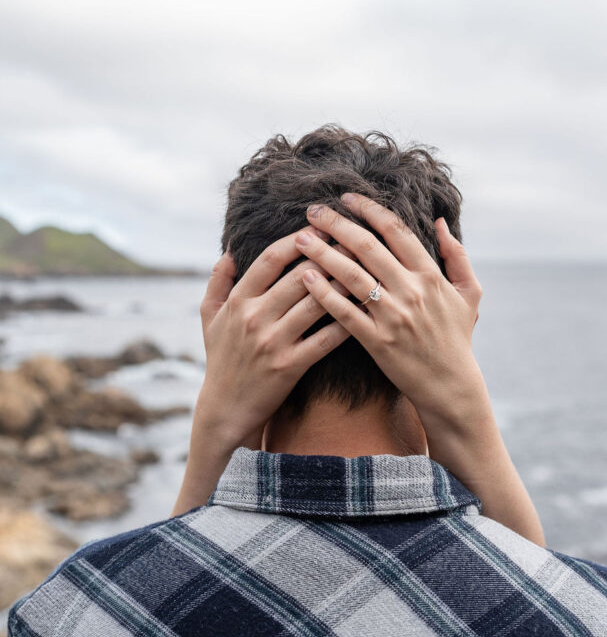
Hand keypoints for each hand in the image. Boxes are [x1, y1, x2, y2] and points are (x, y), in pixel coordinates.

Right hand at [197, 225, 353, 449]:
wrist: (224, 410)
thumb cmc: (221, 360)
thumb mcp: (209, 318)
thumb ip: (218, 281)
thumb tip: (230, 249)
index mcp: (238, 301)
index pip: (271, 259)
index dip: (297, 239)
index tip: (320, 226)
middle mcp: (255, 318)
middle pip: (300, 276)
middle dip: (330, 254)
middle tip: (355, 240)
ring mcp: (273, 342)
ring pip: (316, 303)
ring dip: (344, 283)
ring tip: (366, 268)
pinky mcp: (290, 366)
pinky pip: (325, 339)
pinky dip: (346, 322)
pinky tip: (365, 309)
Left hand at [293, 193, 483, 437]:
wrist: (451, 387)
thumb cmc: (457, 339)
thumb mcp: (470, 294)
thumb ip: (456, 256)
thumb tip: (440, 223)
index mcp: (431, 276)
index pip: (396, 231)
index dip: (369, 210)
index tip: (346, 198)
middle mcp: (412, 292)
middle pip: (368, 247)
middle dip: (338, 224)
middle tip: (312, 211)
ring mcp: (394, 317)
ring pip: (352, 276)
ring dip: (323, 253)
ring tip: (301, 238)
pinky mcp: (378, 342)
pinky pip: (345, 312)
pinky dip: (324, 293)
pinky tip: (305, 277)